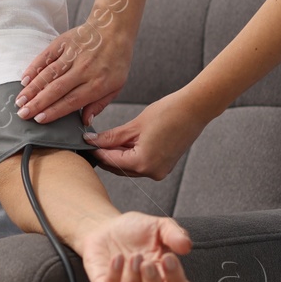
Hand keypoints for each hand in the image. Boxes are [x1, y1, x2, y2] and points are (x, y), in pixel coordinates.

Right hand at [16, 0, 133, 126]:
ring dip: (32, 88)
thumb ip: (100, 104)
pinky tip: (24, 79)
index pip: (72, 101)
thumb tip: (85, 122)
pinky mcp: (64, 43)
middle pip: (56, 89)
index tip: (39, 120)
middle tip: (22, 114)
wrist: (114, 28)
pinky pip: (46, 57)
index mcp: (97, 83)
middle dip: (37, 103)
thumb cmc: (116, 60)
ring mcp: (72, 55)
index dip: (54, 111)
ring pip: (49, 74)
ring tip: (20, 101)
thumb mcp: (117, 85)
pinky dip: (34, 68)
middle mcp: (83, 70)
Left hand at [72, 212, 192, 281]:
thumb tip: (186, 245)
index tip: (169, 258)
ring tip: (134, 257)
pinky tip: (117, 258)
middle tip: (148, 264)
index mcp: (166, 278)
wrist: (106, 227)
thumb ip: (175, 234)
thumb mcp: (159, 226)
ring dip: (135, 281)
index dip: (177, 280)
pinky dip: (114, 277)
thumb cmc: (135, 231)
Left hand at [85, 92, 207, 180]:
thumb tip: (92, 140)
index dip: (96, 151)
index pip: (110, 160)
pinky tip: (125, 142)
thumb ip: (112, 136)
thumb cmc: (169, 112)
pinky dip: (131, 155)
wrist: (195, 109)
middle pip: (119, 167)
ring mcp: (160, 171)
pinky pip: (142, 163)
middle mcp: (152, 172)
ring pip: (130, 166)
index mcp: (143, 163)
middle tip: (93, 141)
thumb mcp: (135, 125)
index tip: (85, 142)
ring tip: (108, 139)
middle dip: (106, 154)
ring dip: (118, 155)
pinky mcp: (165, 166)